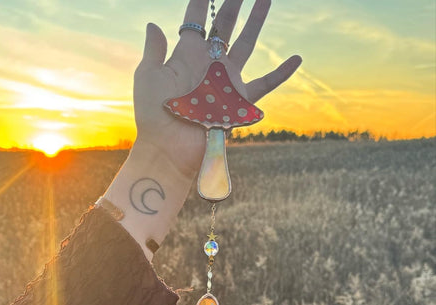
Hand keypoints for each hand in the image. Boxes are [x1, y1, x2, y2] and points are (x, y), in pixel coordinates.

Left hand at [134, 0, 301, 178]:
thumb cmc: (154, 116)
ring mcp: (225, 80)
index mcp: (186, 55)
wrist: (170, 148)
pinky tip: (296, 58)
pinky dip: (282, 73)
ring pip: (246, 44)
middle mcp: (208, 64)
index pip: (195, 20)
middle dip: (233, 3)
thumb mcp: (149, 77)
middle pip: (224, 24)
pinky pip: (265, 84)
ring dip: (256, 21)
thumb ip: (154, 50)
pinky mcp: (238, 100)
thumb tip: (154, 24)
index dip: (201, 1)